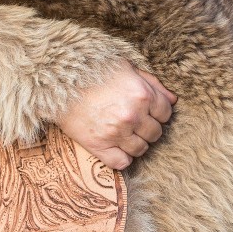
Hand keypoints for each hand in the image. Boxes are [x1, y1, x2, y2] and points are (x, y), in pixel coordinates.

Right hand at [55, 64, 176, 170]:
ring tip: (125, 134)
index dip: (158, 114)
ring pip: (141, 149)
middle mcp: (133, 115)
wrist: (59, 79)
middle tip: (135, 123)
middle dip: (148, 128)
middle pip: (155, 133)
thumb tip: (173, 100)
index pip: (166, 114)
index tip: (148, 113)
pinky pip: (122, 163)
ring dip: (136, 143)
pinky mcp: (98, 145)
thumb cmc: (94, 70)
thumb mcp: (128, 68)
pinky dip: (123, 158)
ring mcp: (116, 132)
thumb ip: (153, 84)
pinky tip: (117, 148)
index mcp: (143, 95)